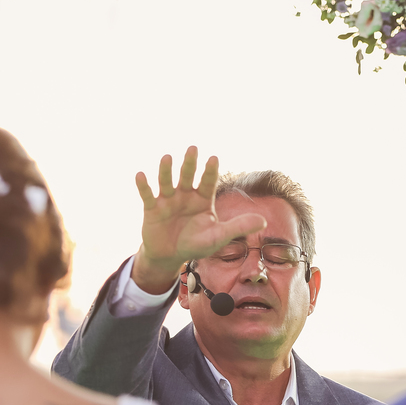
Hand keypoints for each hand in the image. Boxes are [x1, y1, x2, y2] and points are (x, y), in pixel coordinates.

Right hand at [131, 147, 266, 293]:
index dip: (210, 171)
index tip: (213, 158)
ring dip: (166, 170)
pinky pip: (148, 195)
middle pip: (188, 176)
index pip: (208, 182)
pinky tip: (141, 175)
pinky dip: (144, 186)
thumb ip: (238, 227)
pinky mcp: (152, 209)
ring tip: (167, 157)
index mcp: (203, 199)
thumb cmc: (196, 244)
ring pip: (167, 182)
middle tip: (193, 149)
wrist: (171, 256)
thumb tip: (264, 222)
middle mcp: (185, 195)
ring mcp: (168, 200)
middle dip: (190, 163)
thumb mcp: (218, 237)